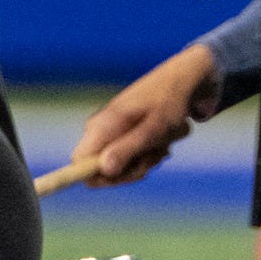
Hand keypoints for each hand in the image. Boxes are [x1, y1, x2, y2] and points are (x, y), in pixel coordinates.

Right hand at [74, 44, 219, 185]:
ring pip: (118, 167)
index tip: (132, 172)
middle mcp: (98, 130)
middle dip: (132, 170)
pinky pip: (128, 158)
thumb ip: (127, 149)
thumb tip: (103, 170)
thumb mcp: (153, 129)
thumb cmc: (168, 103)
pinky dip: (147, 155)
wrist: (181, 82)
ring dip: (144, 161)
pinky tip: (160, 142)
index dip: (101, 177)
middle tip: (155, 156)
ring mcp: (108, 132)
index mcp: (100, 126)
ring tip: (161, 144)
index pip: (79, 164)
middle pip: (102, 171)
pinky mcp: (120, 135)